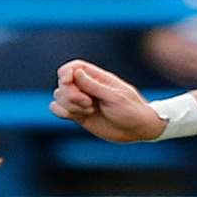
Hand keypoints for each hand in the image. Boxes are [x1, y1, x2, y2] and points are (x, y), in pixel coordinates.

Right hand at [50, 60, 167, 141]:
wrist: (138, 129)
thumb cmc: (131, 110)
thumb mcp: (115, 97)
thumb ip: (94, 86)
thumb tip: (76, 72)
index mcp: (98, 78)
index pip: (74, 67)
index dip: (66, 72)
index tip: (67, 81)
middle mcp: (87, 88)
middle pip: (63, 83)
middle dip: (70, 93)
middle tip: (88, 103)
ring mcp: (82, 101)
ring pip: (59, 96)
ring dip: (68, 104)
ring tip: (89, 110)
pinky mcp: (79, 115)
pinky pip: (58, 109)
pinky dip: (60, 111)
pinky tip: (74, 116)